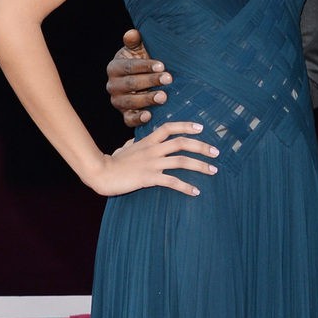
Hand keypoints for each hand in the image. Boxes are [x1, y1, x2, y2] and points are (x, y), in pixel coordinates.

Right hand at [88, 120, 218, 196]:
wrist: (101, 173)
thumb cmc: (111, 163)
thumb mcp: (123, 149)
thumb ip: (131, 145)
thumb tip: (131, 143)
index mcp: (147, 142)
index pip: (169, 128)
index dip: (185, 126)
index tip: (200, 128)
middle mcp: (152, 150)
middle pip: (182, 143)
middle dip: (201, 146)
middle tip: (216, 152)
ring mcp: (151, 163)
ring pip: (181, 161)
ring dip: (200, 166)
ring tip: (213, 171)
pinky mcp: (149, 178)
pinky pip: (172, 181)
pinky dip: (185, 187)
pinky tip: (195, 192)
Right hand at [107, 27, 171, 127]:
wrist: (145, 83)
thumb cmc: (143, 64)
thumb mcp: (139, 51)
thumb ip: (134, 42)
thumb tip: (132, 33)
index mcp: (114, 68)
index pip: (129, 67)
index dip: (145, 66)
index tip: (162, 65)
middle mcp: (112, 86)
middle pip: (130, 84)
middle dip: (150, 81)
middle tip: (168, 79)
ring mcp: (118, 102)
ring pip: (130, 102)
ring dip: (147, 99)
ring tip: (163, 96)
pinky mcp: (125, 115)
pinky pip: (129, 119)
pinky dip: (138, 119)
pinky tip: (149, 116)